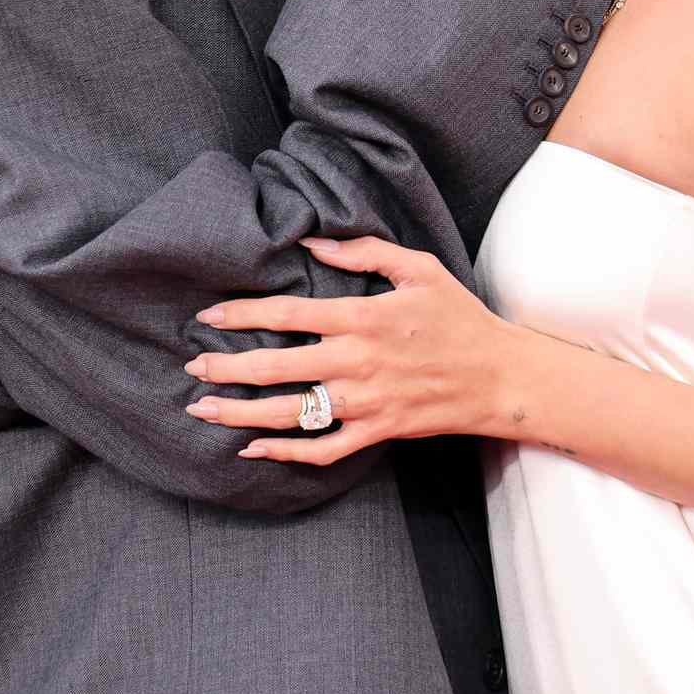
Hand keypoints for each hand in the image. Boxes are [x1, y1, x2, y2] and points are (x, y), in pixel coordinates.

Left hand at [183, 235, 515, 462]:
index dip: (243, 313)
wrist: (500, 377)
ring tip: (203, 408)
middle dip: (227, 366)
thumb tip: (314, 241)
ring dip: (240, 412)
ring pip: (290, 412)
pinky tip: (253, 448)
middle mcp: (358, 361)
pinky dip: (284, 452)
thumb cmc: (459, 318)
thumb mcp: (420, 268)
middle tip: (192, 365)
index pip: (289, 312)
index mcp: (364, 317)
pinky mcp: (377, 431)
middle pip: (277, 366)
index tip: (208, 315)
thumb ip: (365, 251)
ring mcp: (366, 401)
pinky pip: (322, 448)